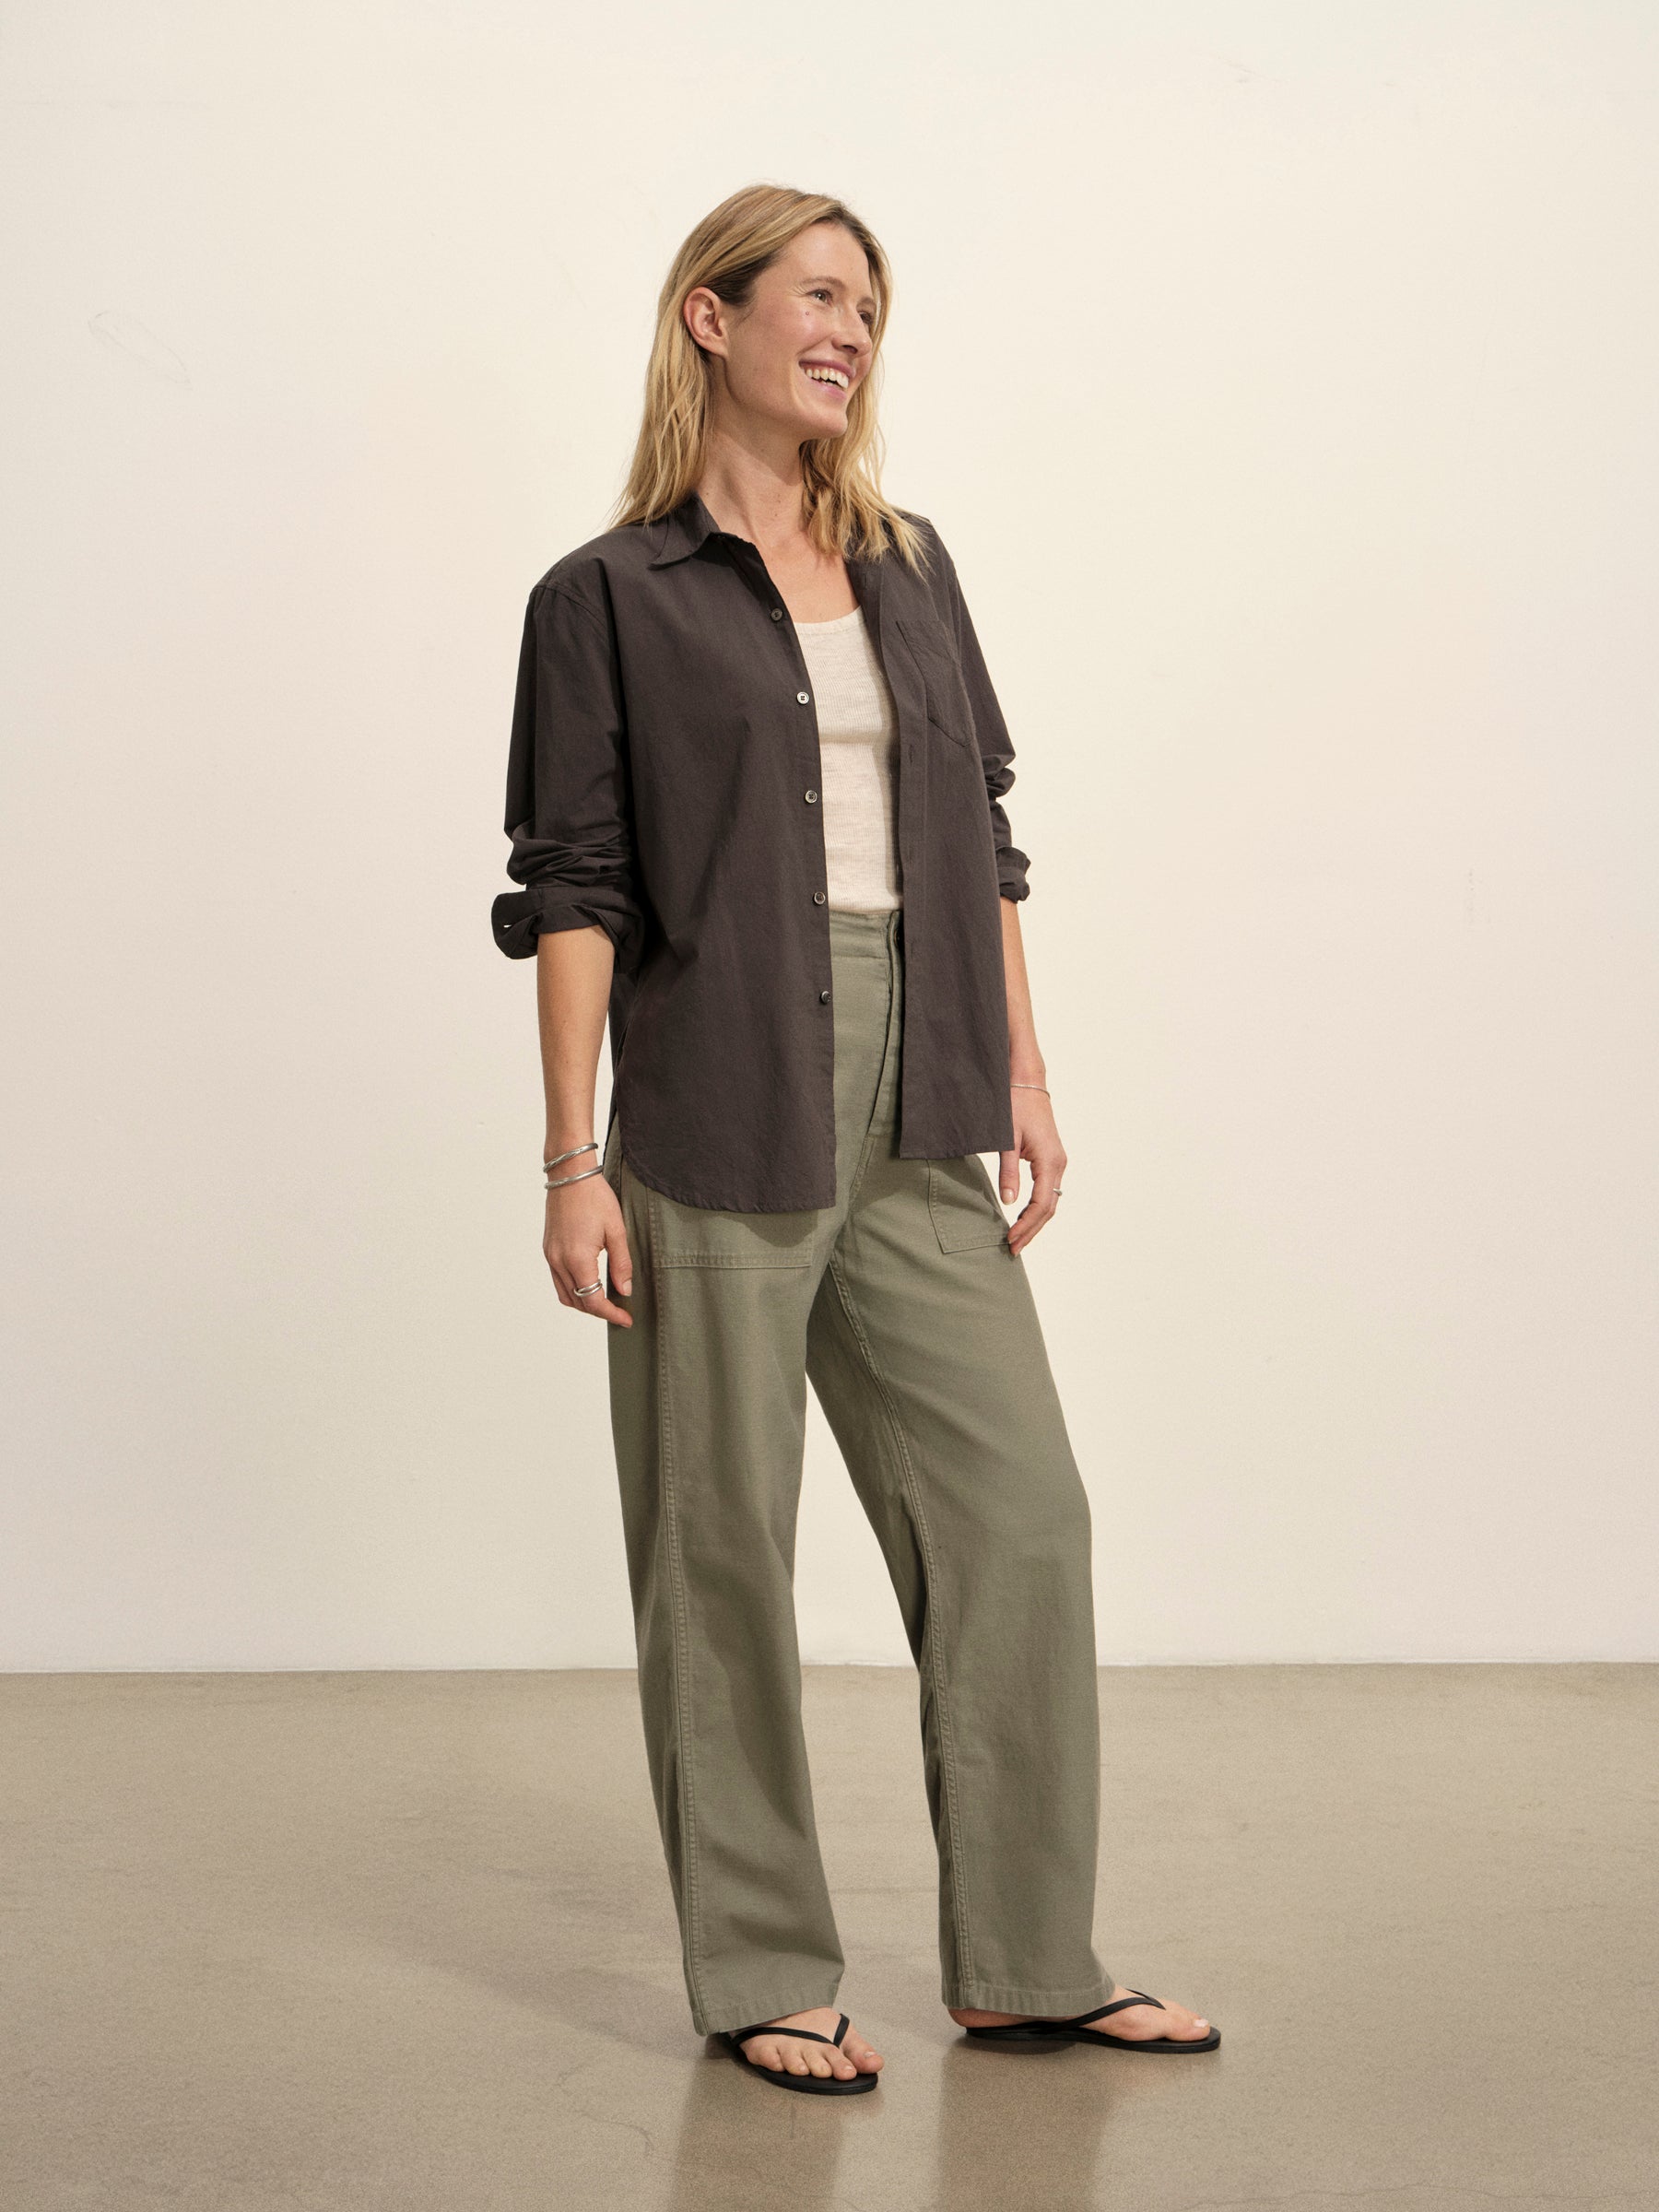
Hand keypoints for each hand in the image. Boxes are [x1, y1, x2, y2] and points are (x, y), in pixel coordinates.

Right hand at [544, 1177, 634, 1326]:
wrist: (570, 1175)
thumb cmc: (595, 1197)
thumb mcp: (616, 1230)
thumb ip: (621, 1263)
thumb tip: (624, 1291)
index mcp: (577, 1259)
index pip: (593, 1301)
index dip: (611, 1314)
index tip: (626, 1319)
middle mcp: (559, 1261)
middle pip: (578, 1302)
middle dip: (599, 1311)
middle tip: (620, 1312)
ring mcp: (550, 1256)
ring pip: (565, 1295)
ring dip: (584, 1303)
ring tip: (606, 1302)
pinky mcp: (548, 1250)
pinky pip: (558, 1281)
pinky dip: (573, 1290)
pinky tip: (589, 1285)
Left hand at [999, 1087, 1065, 1256]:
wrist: (1027, 1083)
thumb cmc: (1015, 1106)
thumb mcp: (1007, 1140)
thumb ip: (1008, 1172)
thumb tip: (1008, 1202)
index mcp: (1050, 1161)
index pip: (1041, 1204)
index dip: (1026, 1225)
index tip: (1010, 1240)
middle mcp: (1059, 1164)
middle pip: (1049, 1208)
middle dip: (1031, 1230)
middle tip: (1013, 1249)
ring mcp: (1057, 1162)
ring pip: (1050, 1201)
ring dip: (1034, 1222)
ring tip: (1017, 1239)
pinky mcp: (1051, 1159)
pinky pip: (1047, 1191)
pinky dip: (1036, 1208)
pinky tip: (1023, 1218)